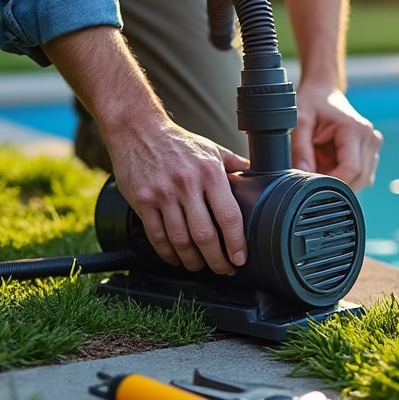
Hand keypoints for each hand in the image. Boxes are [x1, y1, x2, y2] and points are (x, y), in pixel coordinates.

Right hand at [106, 120, 250, 275]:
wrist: (137, 130)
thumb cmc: (179, 143)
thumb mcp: (212, 149)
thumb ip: (236, 166)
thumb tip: (261, 178)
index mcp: (210, 172)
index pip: (228, 216)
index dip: (236, 243)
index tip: (240, 259)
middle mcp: (186, 184)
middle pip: (205, 235)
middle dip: (217, 260)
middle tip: (223, 270)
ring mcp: (162, 194)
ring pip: (181, 241)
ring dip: (193, 261)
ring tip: (200, 266)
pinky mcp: (142, 201)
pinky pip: (157, 237)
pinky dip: (168, 254)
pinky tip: (176, 258)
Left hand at [291, 84, 382, 190]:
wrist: (323, 92)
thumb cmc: (312, 104)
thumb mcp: (299, 122)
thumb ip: (300, 148)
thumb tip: (304, 173)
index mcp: (355, 129)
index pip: (352, 169)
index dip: (333, 182)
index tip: (314, 182)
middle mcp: (370, 138)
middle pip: (360, 178)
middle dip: (336, 183)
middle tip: (315, 173)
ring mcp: (373, 146)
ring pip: (363, 180)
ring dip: (342, 180)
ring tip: (323, 164)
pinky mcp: (372, 152)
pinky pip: (362, 176)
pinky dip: (346, 177)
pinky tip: (332, 164)